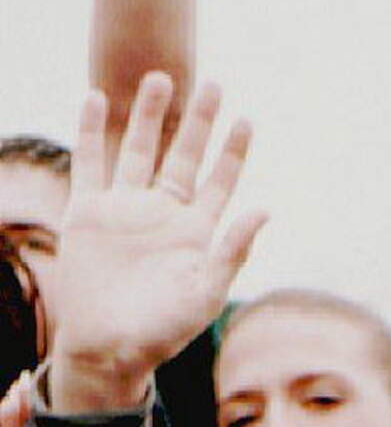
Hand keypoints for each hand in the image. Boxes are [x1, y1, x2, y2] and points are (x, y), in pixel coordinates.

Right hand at [48, 72, 265, 412]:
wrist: (109, 349)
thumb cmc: (165, 330)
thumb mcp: (207, 290)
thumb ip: (233, 249)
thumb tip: (266, 210)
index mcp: (196, 228)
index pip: (220, 180)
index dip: (232, 151)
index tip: (246, 119)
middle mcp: (163, 212)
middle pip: (183, 155)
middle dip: (197, 121)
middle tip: (212, 84)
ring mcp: (125, 209)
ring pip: (138, 150)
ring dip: (148, 116)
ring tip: (160, 77)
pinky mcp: (88, 213)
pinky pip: (89, 162)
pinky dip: (90, 130)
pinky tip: (96, 97)